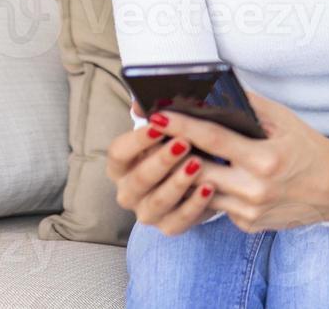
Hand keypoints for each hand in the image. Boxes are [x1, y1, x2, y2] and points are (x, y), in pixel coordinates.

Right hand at [107, 109, 216, 235]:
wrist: (201, 176)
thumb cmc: (181, 145)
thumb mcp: (172, 128)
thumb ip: (159, 114)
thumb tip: (141, 101)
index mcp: (122, 165)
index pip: (118, 153)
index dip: (136, 140)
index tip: (157, 125)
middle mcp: (128, 191)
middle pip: (138, 179)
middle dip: (161, 161)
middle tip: (183, 143)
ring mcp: (147, 212)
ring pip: (157, 201)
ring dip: (177, 182)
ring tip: (198, 164)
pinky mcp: (168, 226)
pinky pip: (179, 220)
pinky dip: (195, 204)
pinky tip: (210, 187)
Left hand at [148, 88, 328, 232]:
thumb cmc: (309, 149)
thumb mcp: (285, 121)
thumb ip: (250, 107)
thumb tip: (215, 90)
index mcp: (265, 158)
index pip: (213, 139)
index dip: (181, 126)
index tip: (156, 115)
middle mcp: (255, 188)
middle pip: (197, 170)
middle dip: (173, 153)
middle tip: (154, 137)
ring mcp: (249, 211)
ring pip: (201, 192)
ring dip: (185, 174)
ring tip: (174, 155)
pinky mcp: (247, 225)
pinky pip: (217, 206)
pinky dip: (209, 190)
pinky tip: (204, 177)